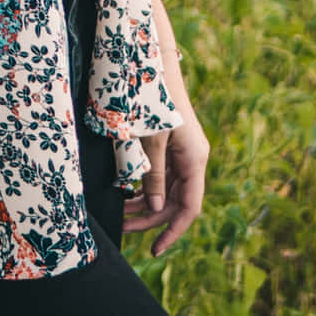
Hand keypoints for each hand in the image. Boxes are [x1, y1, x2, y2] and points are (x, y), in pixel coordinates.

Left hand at [123, 111, 208, 253]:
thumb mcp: (151, 141)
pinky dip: (146, 186)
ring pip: (167, 190)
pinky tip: (127, 192)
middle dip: (150, 218)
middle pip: (175, 202)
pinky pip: (162, 175)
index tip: (155, 250)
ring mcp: (183, 153)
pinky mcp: (173, 146)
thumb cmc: (154, 101)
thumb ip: (154, 175)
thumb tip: (154, 208)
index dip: (173, 231)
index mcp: (194, 160)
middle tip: (123, 227)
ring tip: (120, 212)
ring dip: (145, 203)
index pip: (189, 208)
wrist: (154, 66)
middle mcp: (193, 159)